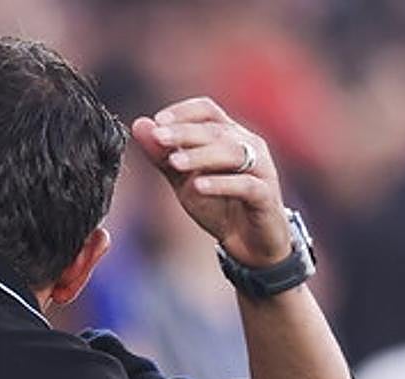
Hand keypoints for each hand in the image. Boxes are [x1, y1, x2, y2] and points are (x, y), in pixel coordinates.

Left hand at [132, 97, 290, 267]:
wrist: (250, 242)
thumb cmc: (219, 204)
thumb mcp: (184, 180)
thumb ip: (163, 155)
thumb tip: (139, 124)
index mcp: (229, 135)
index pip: (208, 110)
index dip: (183, 112)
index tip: (158, 121)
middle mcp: (248, 145)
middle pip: (216, 130)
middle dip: (184, 133)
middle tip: (158, 137)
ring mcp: (260, 169)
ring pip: (232, 153)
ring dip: (201, 156)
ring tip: (174, 163)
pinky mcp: (265, 195)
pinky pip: (245, 185)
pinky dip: (221, 184)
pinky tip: (198, 186)